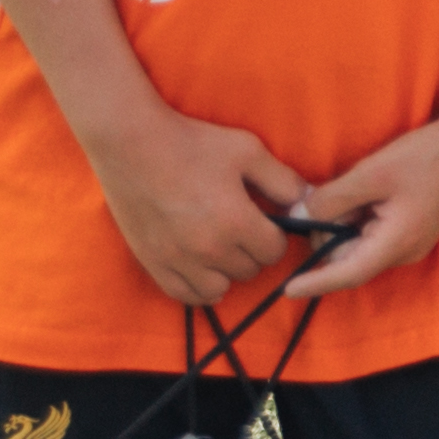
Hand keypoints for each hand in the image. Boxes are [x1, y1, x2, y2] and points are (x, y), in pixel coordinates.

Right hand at [97, 98, 334, 311]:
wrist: (130, 142)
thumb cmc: (193, 142)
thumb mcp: (247, 150)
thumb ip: (283, 180)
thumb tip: (308, 203)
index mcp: (236, 222)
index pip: (274, 251)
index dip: (273, 234)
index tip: (262, 218)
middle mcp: (209, 250)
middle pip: (249, 270)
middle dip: (251, 250)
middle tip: (239, 226)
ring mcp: (178, 260)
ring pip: (220, 288)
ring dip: (226, 270)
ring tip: (219, 245)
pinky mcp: (152, 263)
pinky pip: (185, 296)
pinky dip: (198, 286)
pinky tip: (200, 266)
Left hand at [271, 85, 438, 301]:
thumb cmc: (426, 156)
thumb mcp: (372, 173)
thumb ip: (332, 198)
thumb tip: (300, 215)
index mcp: (396, 243)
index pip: (346, 274)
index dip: (315, 283)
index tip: (287, 290)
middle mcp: (404, 252)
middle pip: (349, 258)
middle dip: (330, 232)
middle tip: (330, 194)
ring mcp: (410, 243)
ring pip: (360, 245)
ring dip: (345, 222)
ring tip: (357, 185)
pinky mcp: (412, 231)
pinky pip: (373, 234)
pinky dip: (359, 217)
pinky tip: (368, 189)